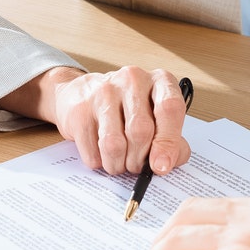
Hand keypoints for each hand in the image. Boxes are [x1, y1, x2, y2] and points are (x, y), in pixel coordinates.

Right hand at [3, 65, 191, 175]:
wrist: (79, 95)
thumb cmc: (126, 113)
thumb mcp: (154, 123)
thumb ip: (172, 143)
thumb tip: (170, 164)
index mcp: (158, 81)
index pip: (171, 110)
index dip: (169, 143)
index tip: (161, 168)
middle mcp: (132, 78)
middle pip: (142, 133)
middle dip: (140, 161)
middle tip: (135, 170)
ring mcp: (102, 90)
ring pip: (117, 144)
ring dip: (118, 166)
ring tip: (117, 166)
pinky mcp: (78, 107)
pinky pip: (92, 150)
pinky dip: (97, 163)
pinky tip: (97, 156)